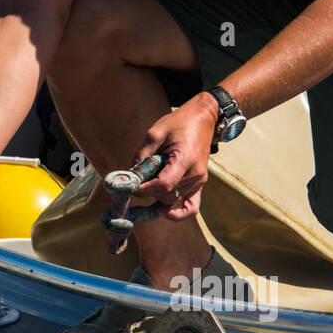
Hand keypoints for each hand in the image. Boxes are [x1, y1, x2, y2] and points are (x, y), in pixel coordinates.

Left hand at [133, 94, 220, 221]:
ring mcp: (199, 181)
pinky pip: (191, 207)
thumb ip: (142, 156)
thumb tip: (131, 176)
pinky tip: (162, 211)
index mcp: (184, 160)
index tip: (130, 186)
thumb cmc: (178, 123)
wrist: (202, 119)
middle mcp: (195, 174)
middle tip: (136, 179)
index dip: (144, 189)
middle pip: (165, 194)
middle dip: (148, 190)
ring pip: (172, 199)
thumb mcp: (155, 133)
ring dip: (157, 195)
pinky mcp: (199, 184)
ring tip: (149, 180)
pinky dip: (178, 213)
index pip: (162, 185)